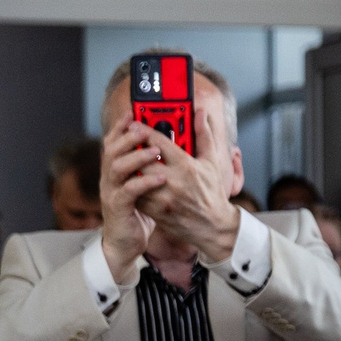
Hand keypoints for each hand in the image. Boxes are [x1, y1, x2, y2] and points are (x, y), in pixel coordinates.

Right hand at [96, 120, 164, 282]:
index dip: (121, 126)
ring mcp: (110, 193)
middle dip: (127, 136)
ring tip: (154, 151)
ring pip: (116, 168)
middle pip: (111, 150)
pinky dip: (144, 183)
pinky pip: (128, 192)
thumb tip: (165, 147)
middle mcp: (108, 178)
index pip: (113, 141)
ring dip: (135, 157)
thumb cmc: (137, 213)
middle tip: (145, 129)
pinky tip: (160, 178)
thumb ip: (149, 167)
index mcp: (114, 170)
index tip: (133, 112)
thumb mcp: (143, 186)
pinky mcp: (117, 208)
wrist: (126, 244)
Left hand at [132, 93, 241, 263]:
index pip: (159, 142)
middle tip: (127, 139)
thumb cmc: (212, 192)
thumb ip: (203, 135)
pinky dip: (131, 185)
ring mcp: (163, 198)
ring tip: (126, 158)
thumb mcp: (211, 162)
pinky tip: (131, 178)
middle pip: (143, 158)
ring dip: (130, 166)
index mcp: (186, 166)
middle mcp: (173, 182)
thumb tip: (199, 112)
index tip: (134, 123)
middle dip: (133, 147)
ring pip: (136, 177)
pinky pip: (136, 194)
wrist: (213, 227)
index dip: (143, 130)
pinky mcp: (156, 211)